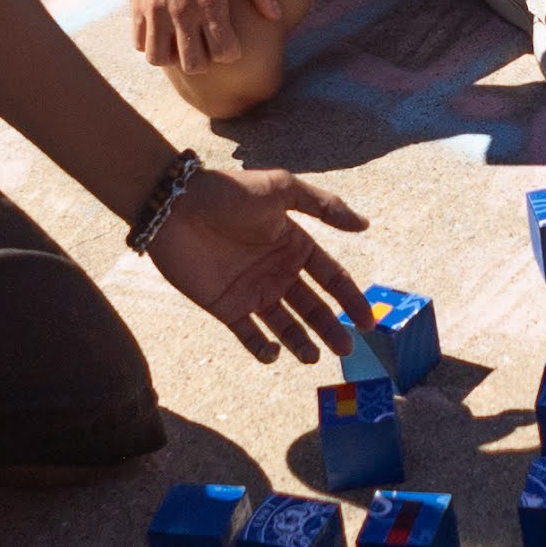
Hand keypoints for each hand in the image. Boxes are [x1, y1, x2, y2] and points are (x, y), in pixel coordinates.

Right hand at [121, 0, 284, 79]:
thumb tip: (276, 16)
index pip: (223, 52)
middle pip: (193, 64)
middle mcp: (182, 11)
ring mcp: (156, 10)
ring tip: (181, 42)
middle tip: (205, 45)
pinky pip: (138, 43)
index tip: (229, 41)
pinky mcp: (137, 6)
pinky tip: (161, 31)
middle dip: (204, 61)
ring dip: (173, 56)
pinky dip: (149, 43)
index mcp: (210, 1)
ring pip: (159, 58)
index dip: (231, 52)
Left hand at [144, 163, 366, 363]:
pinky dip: (263, 349)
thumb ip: (324, 207)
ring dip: (301, 342)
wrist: (176, 206)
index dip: (351, 299)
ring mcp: (252, 291)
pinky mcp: (226, 306)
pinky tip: (275, 353)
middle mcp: (277, 271)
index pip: (331, 278)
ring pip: (285, 325)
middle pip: (312, 306)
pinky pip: (249, 335)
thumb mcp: (282, 189)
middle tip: (346, 349)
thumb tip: (365, 225)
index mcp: (294, 245)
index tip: (369, 321)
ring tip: (314, 357)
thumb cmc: (229, 193)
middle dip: (331, 327)